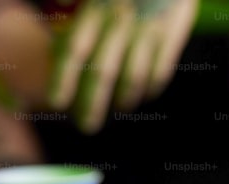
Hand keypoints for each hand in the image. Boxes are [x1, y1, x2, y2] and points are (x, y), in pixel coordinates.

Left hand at [48, 0, 197, 132]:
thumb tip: (59, 8)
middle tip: (86, 127)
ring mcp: (148, 31)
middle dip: (91, 104)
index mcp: (97, 7)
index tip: (56, 103)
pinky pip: (161, 70)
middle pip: (100, 73)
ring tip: (120, 109)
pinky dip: (152, 87)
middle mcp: (120, 23)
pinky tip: (146, 94)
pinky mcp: (172, 34)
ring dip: (124, 99)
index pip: (73, 50)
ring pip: (133, 77)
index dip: (63, 79)